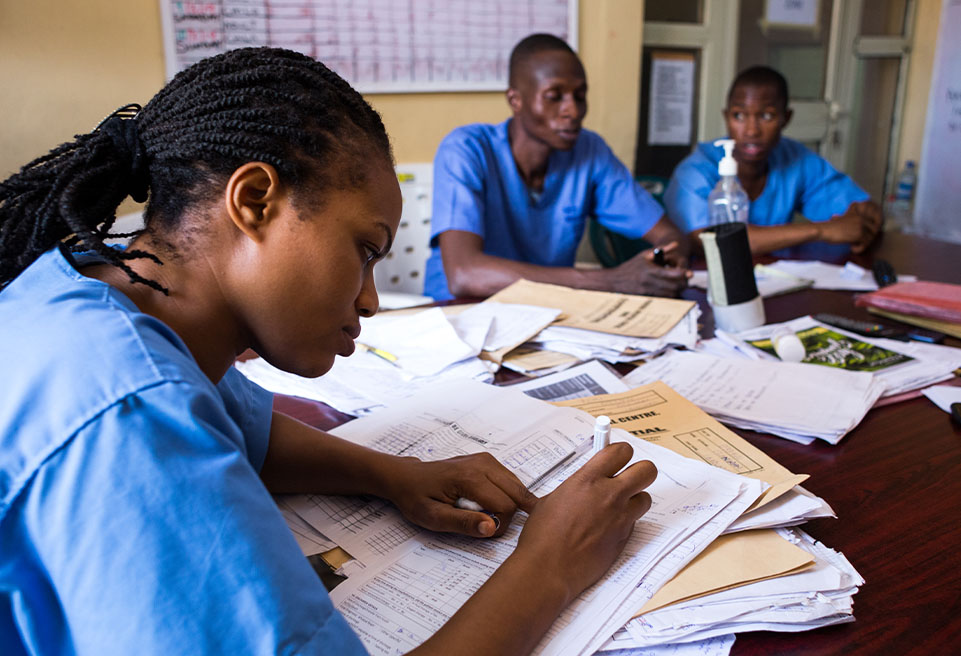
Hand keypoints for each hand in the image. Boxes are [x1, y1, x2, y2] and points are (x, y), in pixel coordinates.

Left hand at [382, 453, 536, 537]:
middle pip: (518, 494)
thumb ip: (464, 523)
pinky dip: (508, 495)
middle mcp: (482, 463)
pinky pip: (510, 481)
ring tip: (485, 513)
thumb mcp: (434, 518)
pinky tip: (490, 503)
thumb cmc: (417, 498)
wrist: (407, 478)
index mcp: (470, 477)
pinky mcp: (488, 461)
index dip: (499, 525)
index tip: (481, 530)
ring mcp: (487, 460)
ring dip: (509, 504)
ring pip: (517, 487)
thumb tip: (492, 528)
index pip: (506, 506)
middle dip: (508, 515)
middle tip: (485, 522)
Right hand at [513, 443, 656, 603]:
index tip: (617, 458)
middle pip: (647, 470)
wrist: (548, 568)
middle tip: (627, 477)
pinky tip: (606, 529)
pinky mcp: (624, 538)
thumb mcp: (554, 498)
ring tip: (617, 507)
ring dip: (635, 499)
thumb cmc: (543, 536)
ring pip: (645, 498)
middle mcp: (609, 495)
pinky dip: (624, 522)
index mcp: (588, 480)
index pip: (621, 451)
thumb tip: (587, 483)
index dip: (621, 453)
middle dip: (640, 471)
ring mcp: (620, 518)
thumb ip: (578, 486)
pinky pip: (634, 522)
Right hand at [606, 244, 689, 296]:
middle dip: (683, 283)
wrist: (616, 280)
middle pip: (673, 286)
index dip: (682, 274)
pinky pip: (663, 297)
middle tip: (687, 280)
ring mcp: (648, 291)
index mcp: (650, 270)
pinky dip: (670, 294)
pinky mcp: (647, 297)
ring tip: (681, 284)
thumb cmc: (631, 266)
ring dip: (678, 290)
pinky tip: (671, 289)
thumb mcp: (645, 254)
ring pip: (670, 293)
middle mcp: (649, 281)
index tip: (690, 272)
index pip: (670, 273)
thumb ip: (662, 249)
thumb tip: (676, 244)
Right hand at [819, 201, 881, 252]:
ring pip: (870, 239)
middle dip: (867, 240)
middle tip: (857, 244)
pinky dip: (859, 249)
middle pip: (873, 232)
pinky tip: (851, 249)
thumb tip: (864, 232)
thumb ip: (854, 222)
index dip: (868, 234)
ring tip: (853, 246)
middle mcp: (862, 219)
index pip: (873, 225)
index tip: (859, 239)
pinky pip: (865, 245)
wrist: (824, 230)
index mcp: (859, 215)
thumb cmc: (831, 228)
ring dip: (863, 245)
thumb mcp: (843, 220)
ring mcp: (861, 226)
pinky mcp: (859, 234)